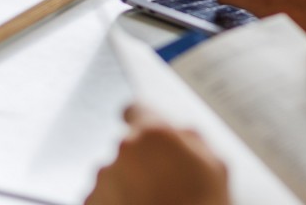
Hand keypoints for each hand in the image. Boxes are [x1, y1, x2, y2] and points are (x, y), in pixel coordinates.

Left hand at [85, 105, 229, 204]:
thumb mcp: (216, 166)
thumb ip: (193, 140)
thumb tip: (181, 134)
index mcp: (153, 134)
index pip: (135, 110)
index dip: (142, 121)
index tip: (147, 132)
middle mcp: (122, 152)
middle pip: (127, 147)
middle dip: (141, 161)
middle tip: (164, 183)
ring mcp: (103, 181)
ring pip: (114, 174)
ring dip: (127, 184)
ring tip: (154, 202)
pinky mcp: (90, 204)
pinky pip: (102, 198)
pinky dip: (116, 204)